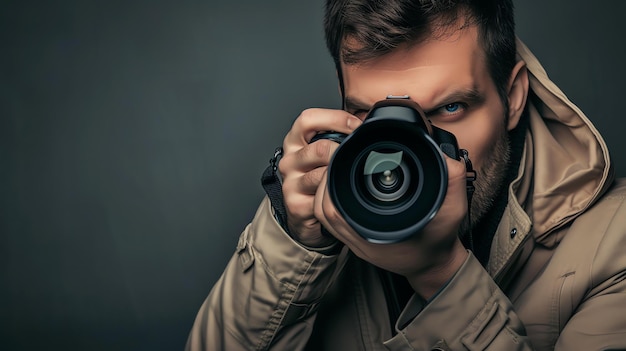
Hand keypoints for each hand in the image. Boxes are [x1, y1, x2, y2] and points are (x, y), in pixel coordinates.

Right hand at [279, 108, 361, 246]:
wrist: (302, 212)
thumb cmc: (317, 176)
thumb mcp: (323, 152)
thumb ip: (338, 135)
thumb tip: (367, 122)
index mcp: (295, 141)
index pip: (307, 119)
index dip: (335, 118)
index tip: (357, 125)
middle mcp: (289, 160)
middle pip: (319, 148)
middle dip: (343, 152)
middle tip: (360, 154)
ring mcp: (290, 183)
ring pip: (322, 175)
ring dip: (340, 176)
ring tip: (350, 177)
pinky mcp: (295, 205)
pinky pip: (321, 198)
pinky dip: (334, 196)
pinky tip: (339, 195)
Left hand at [314, 155, 469, 298]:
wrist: (434, 264)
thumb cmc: (440, 239)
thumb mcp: (453, 207)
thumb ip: (451, 177)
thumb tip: (440, 152)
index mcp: (377, 230)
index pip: (337, 207)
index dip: (331, 181)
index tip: (339, 158)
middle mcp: (362, 236)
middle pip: (325, 208)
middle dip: (326, 180)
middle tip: (336, 158)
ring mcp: (356, 241)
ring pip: (324, 215)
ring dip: (325, 190)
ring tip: (336, 169)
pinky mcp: (355, 240)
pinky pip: (332, 221)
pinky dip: (330, 201)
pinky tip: (339, 186)